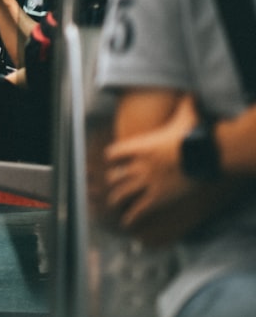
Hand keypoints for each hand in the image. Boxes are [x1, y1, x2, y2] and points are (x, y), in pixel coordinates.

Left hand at [105, 96, 198, 230]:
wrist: (205, 156)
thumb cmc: (196, 135)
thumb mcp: (186, 116)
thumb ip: (185, 104)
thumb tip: (194, 93)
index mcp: (140, 146)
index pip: (113, 153)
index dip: (111, 158)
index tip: (111, 161)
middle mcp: (138, 165)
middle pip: (114, 176)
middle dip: (112, 182)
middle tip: (111, 186)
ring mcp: (147, 182)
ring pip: (121, 194)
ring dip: (116, 201)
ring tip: (113, 206)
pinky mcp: (158, 198)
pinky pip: (138, 210)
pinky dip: (130, 217)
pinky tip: (128, 223)